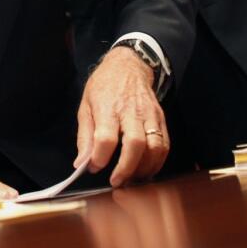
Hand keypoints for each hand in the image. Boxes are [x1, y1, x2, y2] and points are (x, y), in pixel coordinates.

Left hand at [76, 46, 167, 185]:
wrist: (128, 66)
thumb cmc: (103, 86)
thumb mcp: (86, 106)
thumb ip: (84, 136)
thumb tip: (81, 163)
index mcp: (107, 107)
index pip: (106, 137)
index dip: (100, 157)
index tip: (94, 167)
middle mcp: (130, 111)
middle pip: (134, 143)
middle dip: (126, 168)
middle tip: (116, 181)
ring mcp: (149, 114)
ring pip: (154, 146)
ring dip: (144, 168)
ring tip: (132, 179)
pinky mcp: (160, 118)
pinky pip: (164, 144)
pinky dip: (157, 162)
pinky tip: (146, 170)